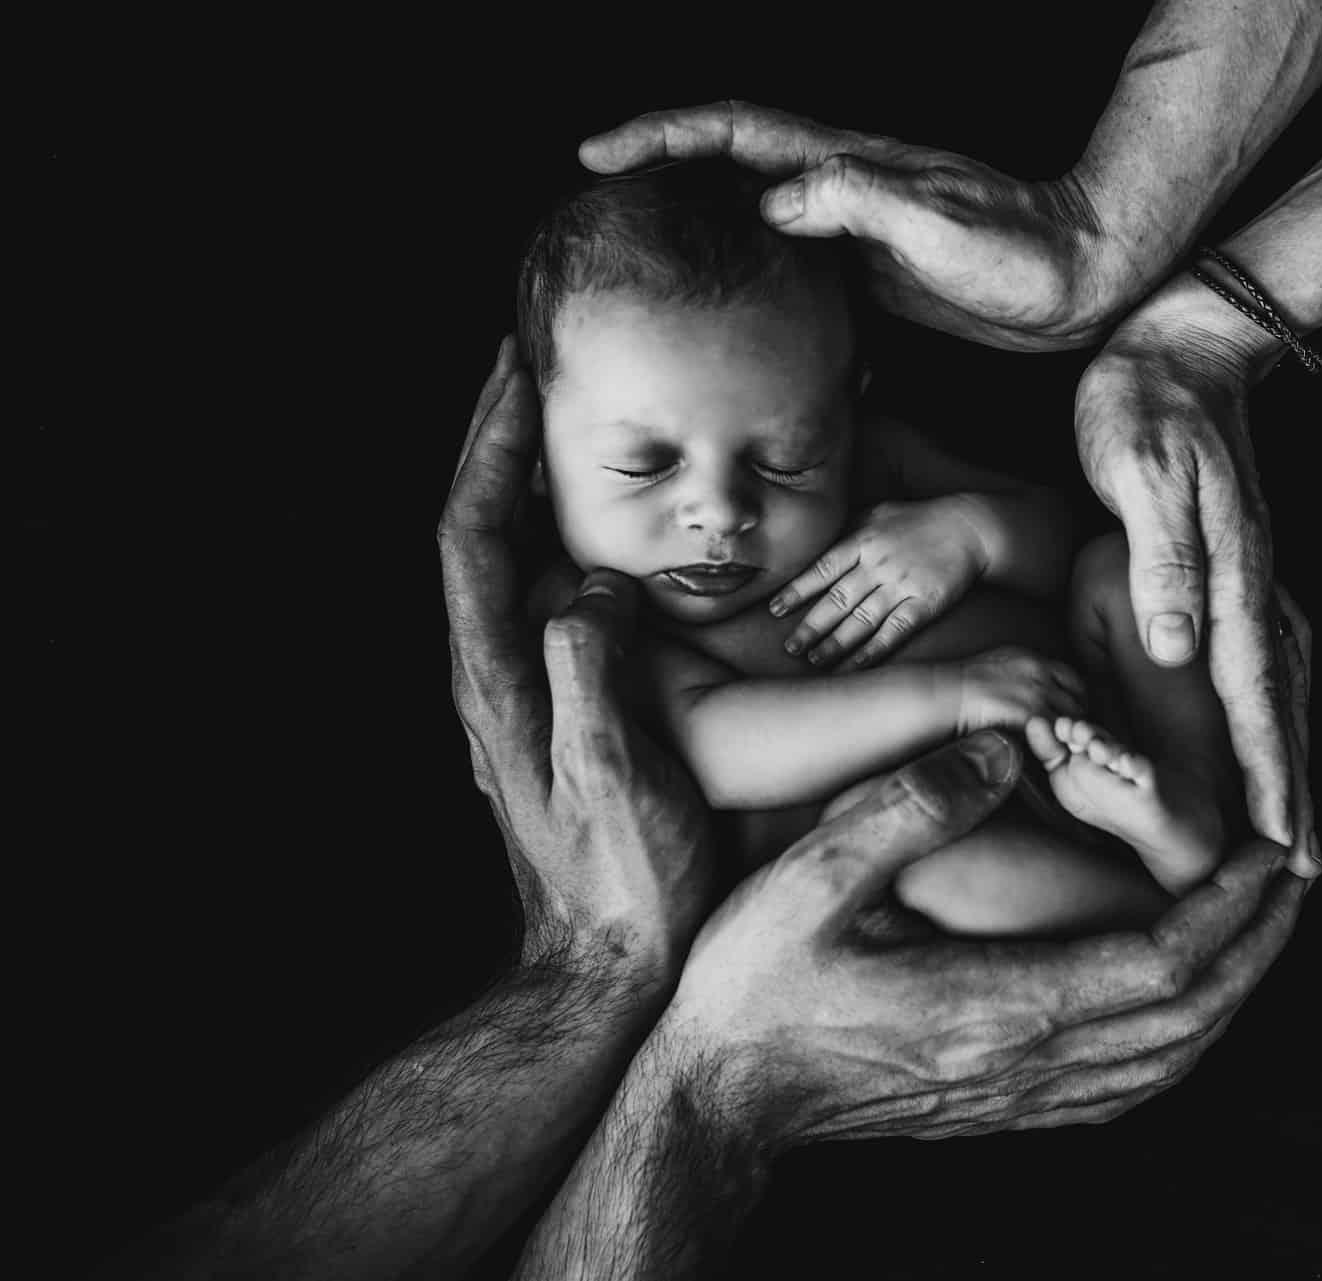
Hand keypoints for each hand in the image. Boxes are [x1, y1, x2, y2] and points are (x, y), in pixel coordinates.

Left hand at [439, 337, 715, 972]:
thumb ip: (589, 678)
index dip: (488, 449)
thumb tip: (591, 590)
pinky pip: (548, 606)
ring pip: (511, 565)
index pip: (470, 535)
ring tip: (567, 428)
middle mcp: (494, 679)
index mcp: (495, 682)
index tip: (518, 374)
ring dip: (528, 490)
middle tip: (532, 370)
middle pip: (479, 533)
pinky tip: (608, 538)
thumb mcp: (611, 778)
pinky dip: (565, 547)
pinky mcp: (554, 714)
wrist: (608, 966)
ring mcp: (520, 696)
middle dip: (499, 445)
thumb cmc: (622, 884)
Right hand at [576, 101, 1131, 350]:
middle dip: (658, 175)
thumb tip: (777, 198)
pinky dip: (745, 281)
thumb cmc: (1021, 250)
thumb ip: (859, 201)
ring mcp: (853, 231)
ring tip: (635, 261)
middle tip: (595, 207)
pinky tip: (723, 317)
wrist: (1081, 279)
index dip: (662, 135)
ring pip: (750, 220)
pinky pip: (789, 270)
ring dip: (694, 230)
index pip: (734, 133)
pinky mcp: (870, 275)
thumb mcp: (938, 223)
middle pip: (727, 168)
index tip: (599, 153)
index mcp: (846, 165)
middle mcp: (841, 189)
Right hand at [643, 584, 1317, 1146]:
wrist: (717, 1097)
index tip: (1272, 850)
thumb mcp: (814, 878)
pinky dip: (1181, 1038)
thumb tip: (1003, 752)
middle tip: (1296, 876)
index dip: (1230, 908)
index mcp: (996, 1006)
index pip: (1159, 961)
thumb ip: (911, 807)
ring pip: (1168, 1058)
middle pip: (1189, 1016)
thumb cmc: (754, 986)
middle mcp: (1024, 1063)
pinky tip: (1184, 1004)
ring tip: (1261, 928)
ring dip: (1230, 992)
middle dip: (1257, 944)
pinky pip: (1127, 1085)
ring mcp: (1017, 1097)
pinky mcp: (1001, 1108)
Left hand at [769, 496, 987, 669]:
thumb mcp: (879, 512)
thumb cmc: (921, 519)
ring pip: (862, 619)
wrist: (970, 527)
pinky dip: (874, 648)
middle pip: (837, 600)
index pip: (821, 569)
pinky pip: (895, 630)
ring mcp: (902, 585)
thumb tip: (816, 541)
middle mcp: (878, 565)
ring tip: (815, 660)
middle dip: (810, 626)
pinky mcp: (925, 603)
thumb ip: (848, 529)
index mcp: (863, 541)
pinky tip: (856, 664)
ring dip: (836, 643)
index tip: (775, 610)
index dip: (797, 591)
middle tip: (789, 648)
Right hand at [956, 645, 1085, 734]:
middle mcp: (1040, 674)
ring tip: (1058, 747)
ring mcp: (1037, 694)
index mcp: (1032, 660)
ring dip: (1066, 734)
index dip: (1075, 696)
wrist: (948, 692)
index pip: (1071, 678)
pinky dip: (1054, 744)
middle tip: (1068, 735)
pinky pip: (1054, 733)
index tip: (1071, 710)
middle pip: (1076, 699)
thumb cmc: (963, 683)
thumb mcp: (997, 666)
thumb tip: (1026, 686)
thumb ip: (1019, 674)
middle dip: (1074, 718)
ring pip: (1069, 719)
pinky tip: (1047, 752)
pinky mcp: (1029, 715)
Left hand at [1075, 273, 1318, 875]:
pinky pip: (1261, 659)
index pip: (1254, 697)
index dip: (1269, 774)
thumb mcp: (1144, 474)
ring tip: (1292, 825)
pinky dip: (1268, 712)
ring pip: (1278, 689)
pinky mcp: (1234, 565)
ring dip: (1287, 759)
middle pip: (1282, 708)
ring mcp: (1250, 575)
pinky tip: (1264, 734)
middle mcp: (1253, 585)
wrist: (1181, 341)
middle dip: (1294, 789)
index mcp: (1233, 576)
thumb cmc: (1148, 406)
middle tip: (1304, 869)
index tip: (1282, 843)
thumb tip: (1179, 651)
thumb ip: (1164, 561)